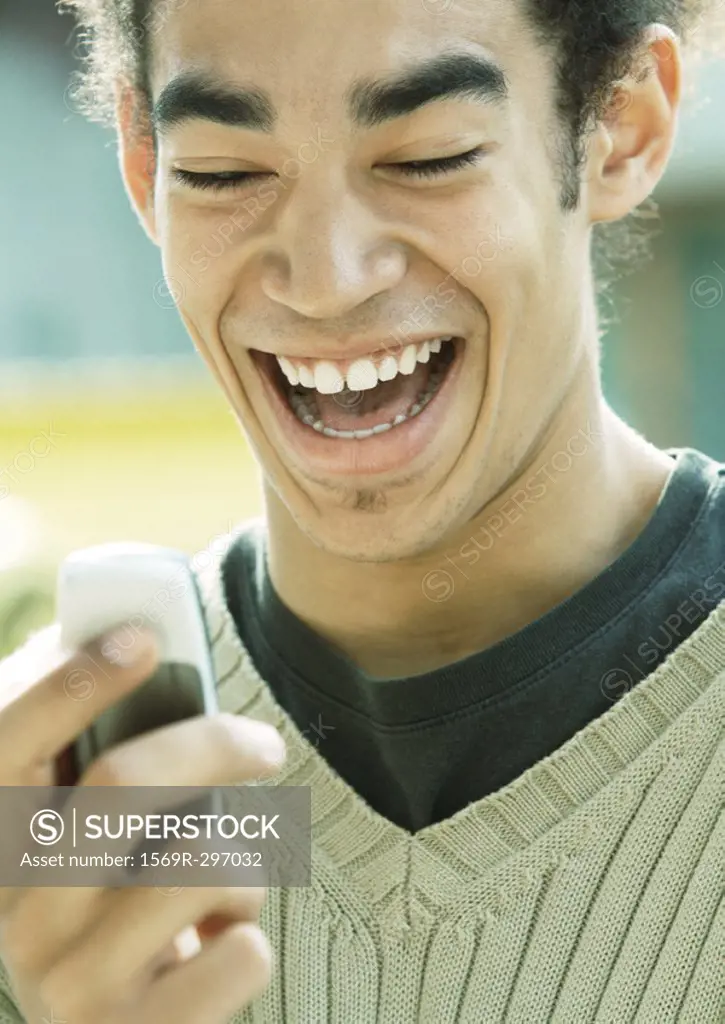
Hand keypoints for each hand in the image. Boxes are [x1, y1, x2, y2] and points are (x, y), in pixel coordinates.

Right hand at [0, 622, 286, 1022]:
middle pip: (120, 782)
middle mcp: (15, 918)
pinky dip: (252, 935)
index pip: (7, 743)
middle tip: (263, 744)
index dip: (70, 681)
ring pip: (199, 864)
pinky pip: (242, 954)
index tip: (142, 638)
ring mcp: (69, 988)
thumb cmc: (115, 909)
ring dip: (244, 861)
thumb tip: (126, 636)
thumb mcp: (86, 833)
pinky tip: (216, 950)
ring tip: (225, 884)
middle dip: (210, 742)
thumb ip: (87, 748)